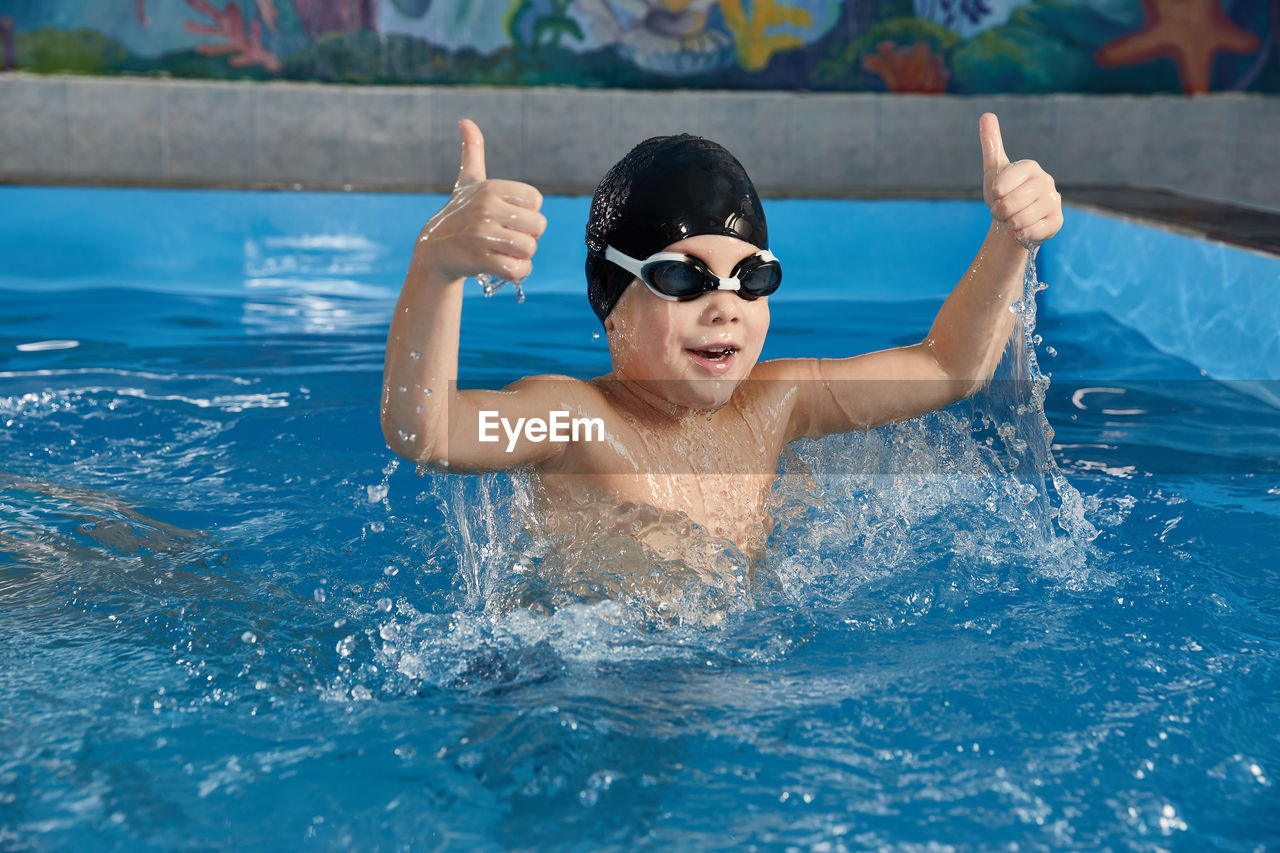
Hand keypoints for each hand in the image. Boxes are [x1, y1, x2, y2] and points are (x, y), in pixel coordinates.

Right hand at [414, 119, 546, 283]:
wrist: (434, 251)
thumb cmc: (459, 214)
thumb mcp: (467, 182)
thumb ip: (473, 152)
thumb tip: (465, 120)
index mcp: (491, 188)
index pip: (536, 200)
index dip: (528, 213)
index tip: (509, 217)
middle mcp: (487, 208)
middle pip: (538, 226)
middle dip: (528, 236)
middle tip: (508, 238)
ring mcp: (483, 234)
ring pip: (530, 248)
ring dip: (522, 256)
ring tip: (504, 251)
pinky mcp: (481, 259)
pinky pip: (518, 269)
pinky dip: (517, 273)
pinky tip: (504, 267)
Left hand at [980, 113, 1061, 246]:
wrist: (1013, 220)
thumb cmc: (1003, 193)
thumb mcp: (993, 169)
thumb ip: (991, 143)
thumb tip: (986, 114)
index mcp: (1030, 167)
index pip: (1001, 185)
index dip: (994, 195)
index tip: (997, 194)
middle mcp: (1046, 181)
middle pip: (1010, 204)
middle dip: (999, 212)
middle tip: (1002, 211)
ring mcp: (1054, 201)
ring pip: (1020, 219)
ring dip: (1010, 224)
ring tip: (1013, 219)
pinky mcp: (1057, 220)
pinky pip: (1032, 232)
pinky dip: (1022, 234)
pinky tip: (1024, 228)